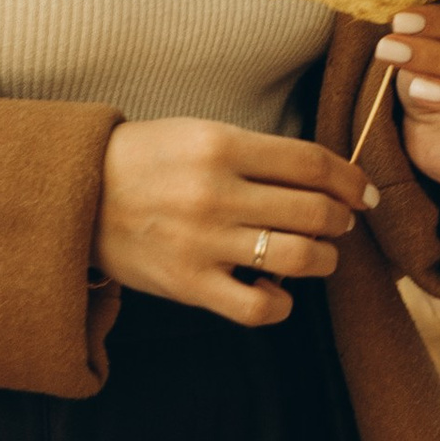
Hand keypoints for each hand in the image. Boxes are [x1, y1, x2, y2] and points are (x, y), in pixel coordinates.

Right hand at [96, 116, 380, 327]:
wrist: (78, 196)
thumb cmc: (146, 160)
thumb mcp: (200, 133)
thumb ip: (256, 153)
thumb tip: (321, 176)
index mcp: (221, 145)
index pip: (310, 161)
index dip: (349, 177)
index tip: (361, 190)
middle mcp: (216, 193)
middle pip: (314, 210)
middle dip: (341, 219)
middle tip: (342, 221)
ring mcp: (203, 243)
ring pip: (297, 258)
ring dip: (323, 259)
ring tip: (319, 255)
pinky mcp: (189, 285)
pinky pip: (257, 307)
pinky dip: (280, 303)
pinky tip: (277, 291)